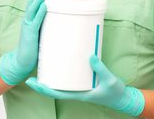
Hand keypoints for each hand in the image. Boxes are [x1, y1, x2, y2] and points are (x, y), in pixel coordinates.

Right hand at [0, 0, 49, 84]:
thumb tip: (59, 21)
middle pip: (33, 1)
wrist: (21, 62)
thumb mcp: (40, 34)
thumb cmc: (33, 49)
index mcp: (30, 19)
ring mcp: (28, 26)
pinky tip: (44, 5)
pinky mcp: (30, 34)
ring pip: (32, 8)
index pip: (34, 2)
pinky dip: (40, 12)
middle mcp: (27, 20)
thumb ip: (46, 27)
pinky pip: (35, 21)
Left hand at [26, 55, 144, 116]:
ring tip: (41, 65)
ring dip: (50, 76)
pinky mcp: (84, 81)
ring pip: (60, 83)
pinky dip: (62, 71)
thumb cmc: (115, 92)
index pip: (56, 93)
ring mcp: (79, 86)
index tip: (31, 82)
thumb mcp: (109, 80)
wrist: (122, 98)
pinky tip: (59, 62)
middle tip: (30, 72)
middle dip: (42, 82)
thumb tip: (90, 55)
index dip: (42, 88)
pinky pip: (69, 77)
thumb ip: (100, 68)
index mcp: (78, 94)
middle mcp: (76, 90)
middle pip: (54, 88)